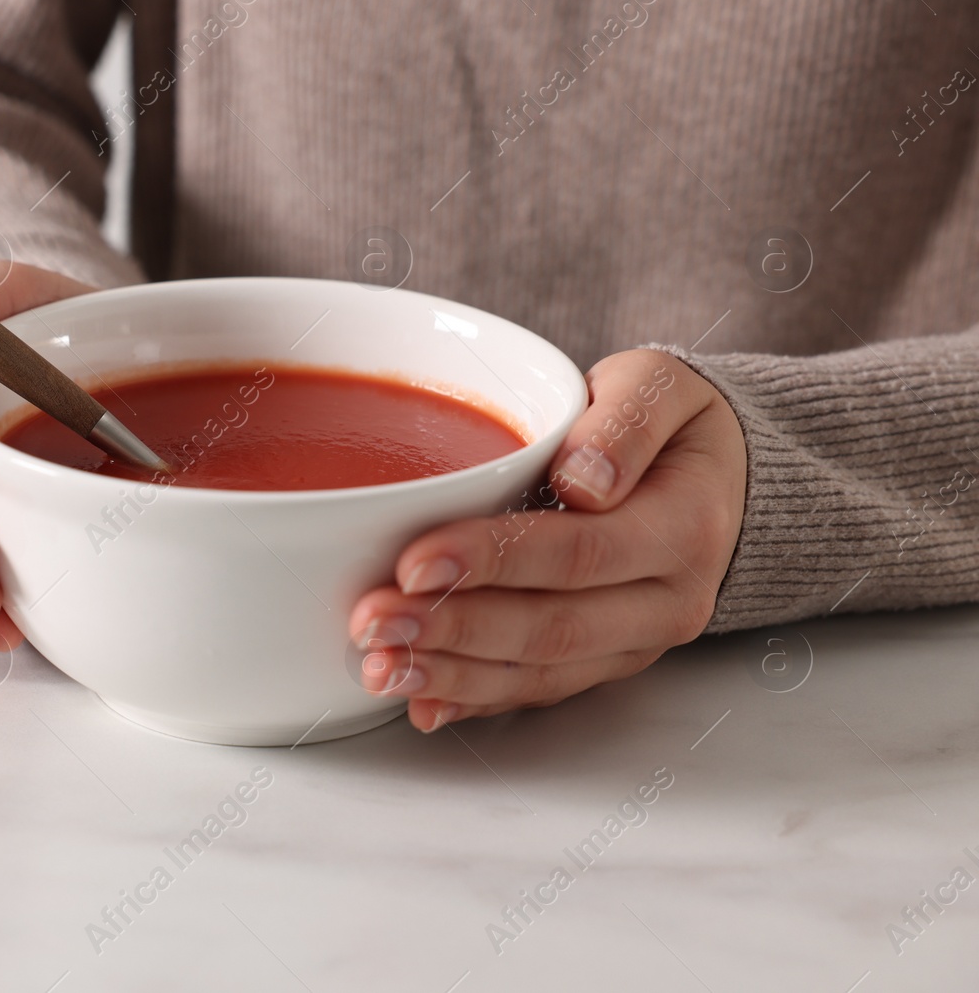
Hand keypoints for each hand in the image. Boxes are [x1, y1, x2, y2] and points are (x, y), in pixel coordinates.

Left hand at [347, 349, 746, 730]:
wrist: (717, 477)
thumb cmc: (672, 423)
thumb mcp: (660, 386)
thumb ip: (624, 421)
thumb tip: (583, 481)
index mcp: (683, 527)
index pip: (577, 552)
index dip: (492, 561)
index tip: (414, 561)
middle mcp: (667, 599)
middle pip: (550, 626)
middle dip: (453, 629)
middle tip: (373, 620)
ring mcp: (636, 641)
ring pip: (539, 671)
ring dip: (451, 674)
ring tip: (378, 665)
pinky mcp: (606, 661)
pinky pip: (539, 689)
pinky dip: (475, 699)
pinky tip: (418, 703)